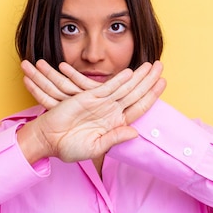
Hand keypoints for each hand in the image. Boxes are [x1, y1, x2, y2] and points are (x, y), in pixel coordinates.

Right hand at [17, 62, 166, 162]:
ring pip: (124, 88)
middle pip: (135, 93)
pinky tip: (129, 73)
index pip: (140, 107)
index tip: (163, 82)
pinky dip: (118, 80)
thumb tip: (136, 133)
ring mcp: (101, 103)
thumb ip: (115, 138)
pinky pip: (106, 87)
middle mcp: (112, 111)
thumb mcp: (95, 147)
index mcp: (117, 124)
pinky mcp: (87, 97)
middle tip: (160, 65)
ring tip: (150, 65)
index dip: (152, 95)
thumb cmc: (70, 147)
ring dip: (137, 76)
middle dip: (149, 79)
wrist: (48, 139)